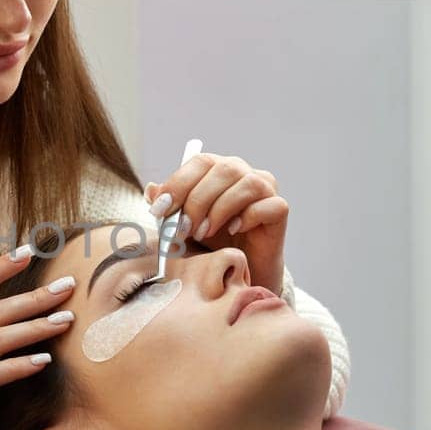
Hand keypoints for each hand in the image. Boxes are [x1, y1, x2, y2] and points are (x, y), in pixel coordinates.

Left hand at [145, 153, 288, 296]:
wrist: (237, 268)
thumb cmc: (210, 240)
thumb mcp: (181, 223)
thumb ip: (167, 206)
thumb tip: (151, 189)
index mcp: (217, 168)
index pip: (200, 162)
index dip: (178, 184)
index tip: (160, 211)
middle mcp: (243, 172)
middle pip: (222, 170)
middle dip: (197, 200)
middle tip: (183, 229)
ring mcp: (265, 188)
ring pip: (246, 184)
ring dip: (219, 210)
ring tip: (204, 233)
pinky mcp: (279, 209)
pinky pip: (267, 205)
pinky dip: (248, 217)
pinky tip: (233, 230)